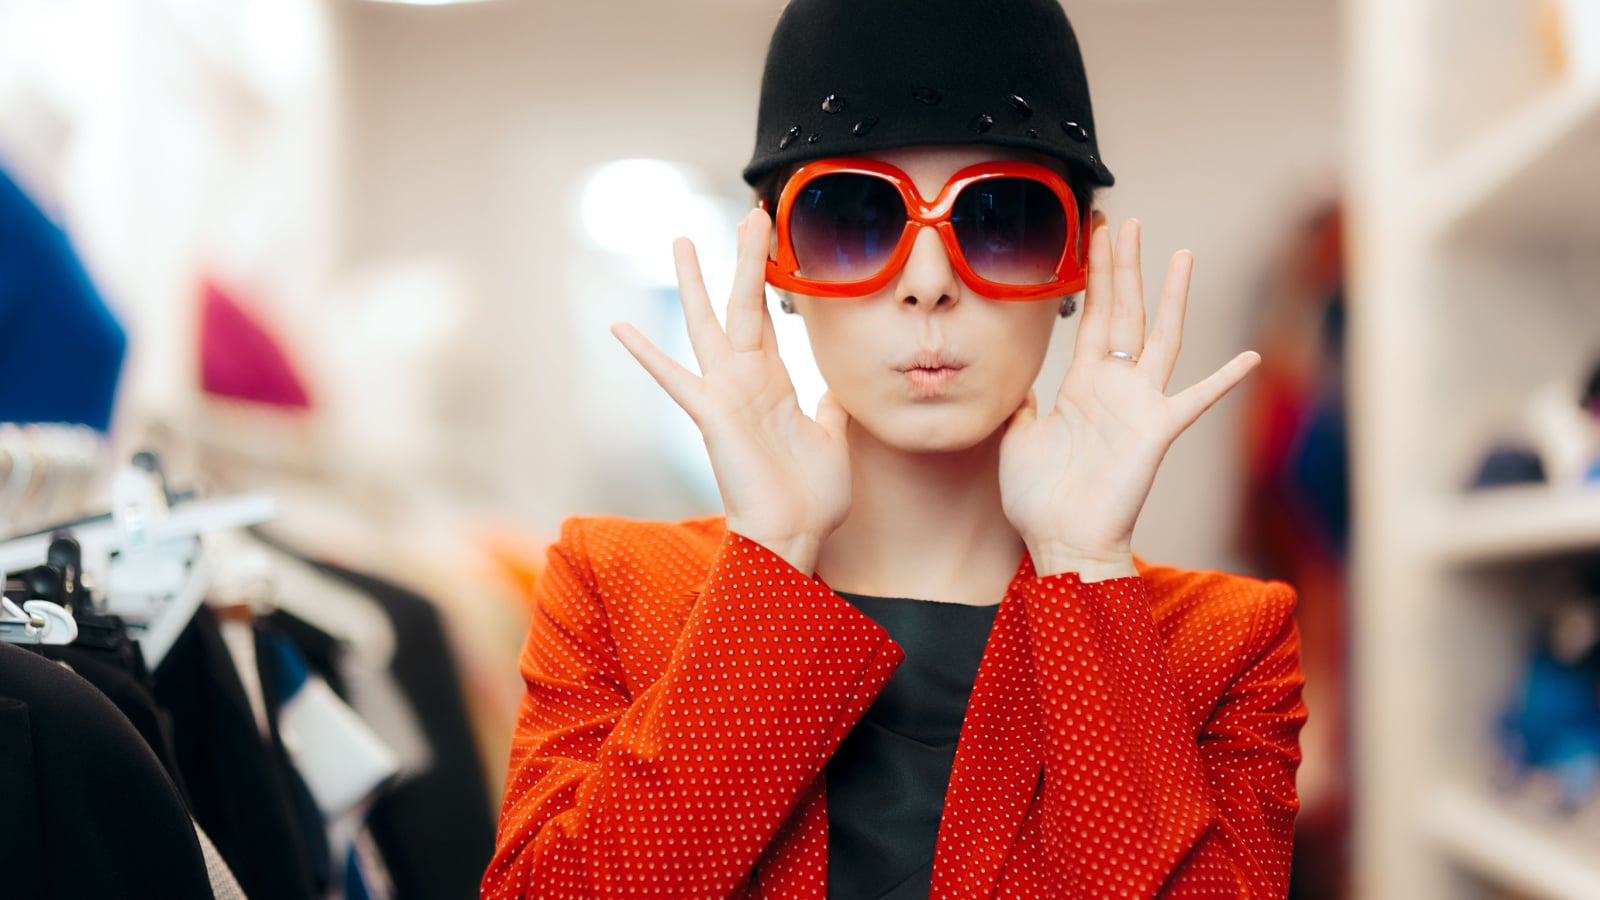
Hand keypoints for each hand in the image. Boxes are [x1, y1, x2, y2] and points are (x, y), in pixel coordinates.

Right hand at [611, 209, 851, 573]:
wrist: (795, 535)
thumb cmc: (812, 496)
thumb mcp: (833, 438)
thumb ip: (829, 407)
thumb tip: (834, 389)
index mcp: (774, 384)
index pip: (770, 320)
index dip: (771, 281)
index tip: (773, 241)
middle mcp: (745, 381)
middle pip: (743, 307)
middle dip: (746, 260)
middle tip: (750, 212)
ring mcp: (725, 395)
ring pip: (710, 326)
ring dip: (696, 283)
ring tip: (682, 240)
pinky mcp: (711, 415)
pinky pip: (674, 378)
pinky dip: (647, 353)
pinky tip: (620, 326)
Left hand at [999, 219, 1260, 579]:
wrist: (1060, 544)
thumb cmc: (1039, 499)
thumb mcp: (1018, 439)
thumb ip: (1024, 404)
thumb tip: (1019, 383)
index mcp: (1082, 385)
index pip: (1090, 317)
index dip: (1093, 276)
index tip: (1094, 235)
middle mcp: (1115, 387)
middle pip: (1123, 312)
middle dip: (1122, 266)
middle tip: (1124, 220)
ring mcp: (1139, 406)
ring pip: (1160, 338)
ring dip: (1171, 297)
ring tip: (1181, 254)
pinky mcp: (1156, 432)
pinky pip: (1195, 401)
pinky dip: (1223, 381)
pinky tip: (1250, 358)